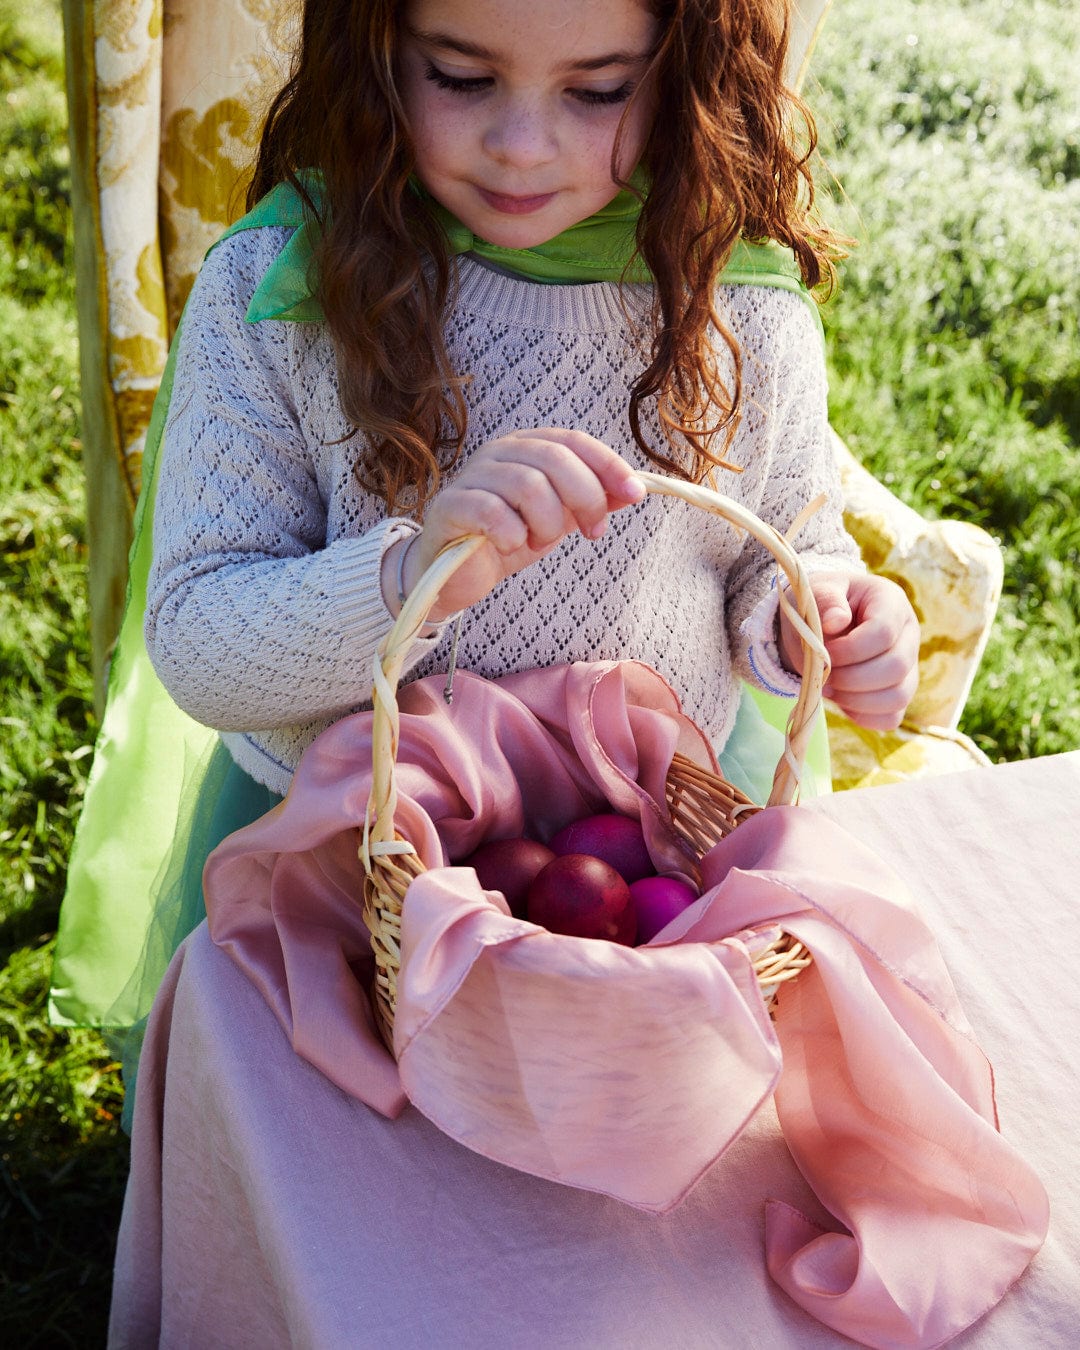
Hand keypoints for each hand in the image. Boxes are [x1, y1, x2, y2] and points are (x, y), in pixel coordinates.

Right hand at [383, 428, 645, 620]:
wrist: (456, 575)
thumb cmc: (506, 539)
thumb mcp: (560, 519)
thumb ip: (592, 502)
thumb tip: (634, 490)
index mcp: (526, 447)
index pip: (573, 441)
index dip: (607, 464)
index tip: (635, 493)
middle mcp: (497, 453)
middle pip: (554, 459)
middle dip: (585, 498)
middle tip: (591, 531)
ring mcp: (471, 477)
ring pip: (527, 485)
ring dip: (547, 523)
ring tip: (539, 542)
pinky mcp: (450, 506)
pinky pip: (493, 513)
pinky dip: (513, 536)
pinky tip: (512, 547)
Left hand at [780, 571, 919, 730]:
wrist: (819, 624)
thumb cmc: (821, 605)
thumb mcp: (818, 592)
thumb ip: (825, 601)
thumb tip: (836, 621)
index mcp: (891, 602)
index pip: (884, 632)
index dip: (851, 649)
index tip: (824, 653)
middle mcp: (908, 634)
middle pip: (896, 667)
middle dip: (852, 678)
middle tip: (823, 675)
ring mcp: (908, 666)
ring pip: (898, 696)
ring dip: (856, 700)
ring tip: (827, 688)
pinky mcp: (898, 692)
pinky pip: (890, 717)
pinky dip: (862, 716)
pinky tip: (840, 700)